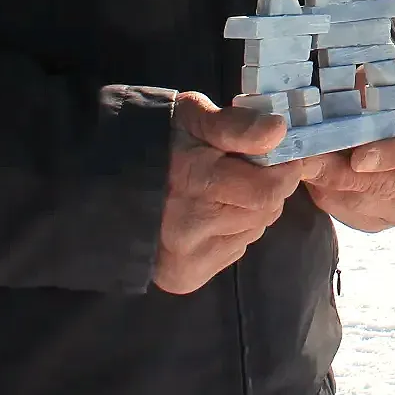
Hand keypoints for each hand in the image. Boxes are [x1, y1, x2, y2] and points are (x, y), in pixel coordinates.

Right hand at [154, 93, 306, 293]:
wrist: (112, 184)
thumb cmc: (162, 142)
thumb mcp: (195, 117)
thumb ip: (237, 124)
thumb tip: (278, 130)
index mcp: (195, 180)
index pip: (270, 188)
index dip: (281, 168)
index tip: (269, 153)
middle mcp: (189, 225)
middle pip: (267, 210)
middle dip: (266, 186)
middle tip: (239, 171)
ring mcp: (186, 255)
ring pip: (254, 229)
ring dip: (251, 209)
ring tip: (219, 192)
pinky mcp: (184, 276)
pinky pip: (236, 250)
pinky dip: (234, 231)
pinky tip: (209, 216)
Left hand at [302, 68, 394, 232]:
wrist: (368, 116)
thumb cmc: (390, 93)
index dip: (390, 156)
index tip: (359, 156)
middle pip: (390, 185)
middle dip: (347, 173)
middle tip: (310, 159)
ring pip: (366, 203)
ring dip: (332, 184)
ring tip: (307, 163)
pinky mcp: (385, 222)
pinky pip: (352, 217)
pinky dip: (330, 197)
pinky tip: (317, 178)